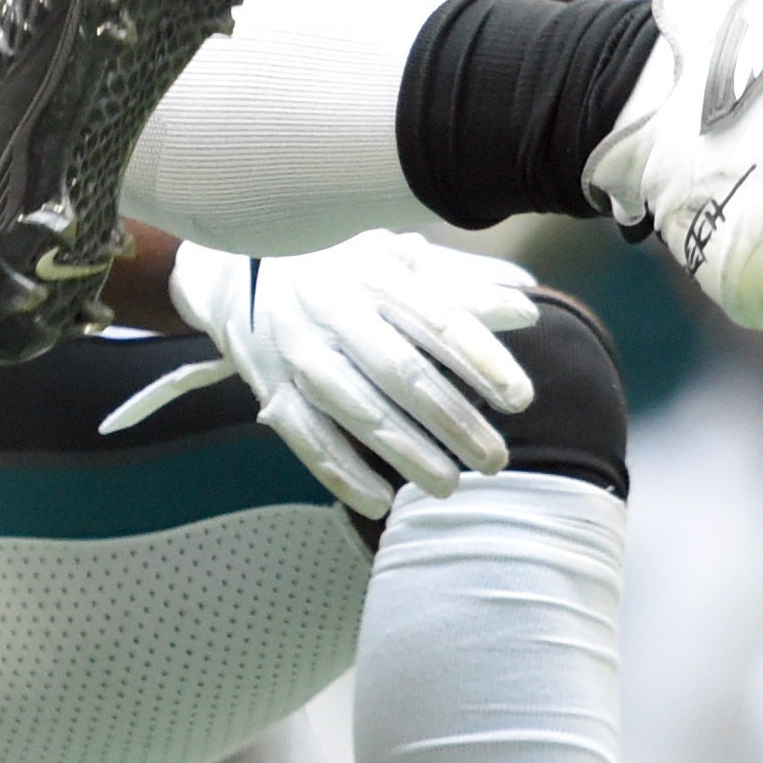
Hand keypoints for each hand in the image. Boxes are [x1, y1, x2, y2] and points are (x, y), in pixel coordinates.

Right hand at [111, 230, 540, 519]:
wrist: (238, 271)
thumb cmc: (340, 269)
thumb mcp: (398, 262)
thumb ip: (461, 288)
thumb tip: (525, 313)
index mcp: (371, 273)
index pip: (437, 321)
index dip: (482, 362)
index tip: (520, 400)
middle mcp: (330, 309)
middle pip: (400, 371)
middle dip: (452, 420)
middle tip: (495, 459)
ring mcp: (296, 350)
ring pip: (354, 408)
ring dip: (404, 452)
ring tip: (450, 484)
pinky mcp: (269, 386)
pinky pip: (304, 437)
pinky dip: (340, 472)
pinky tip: (379, 500)